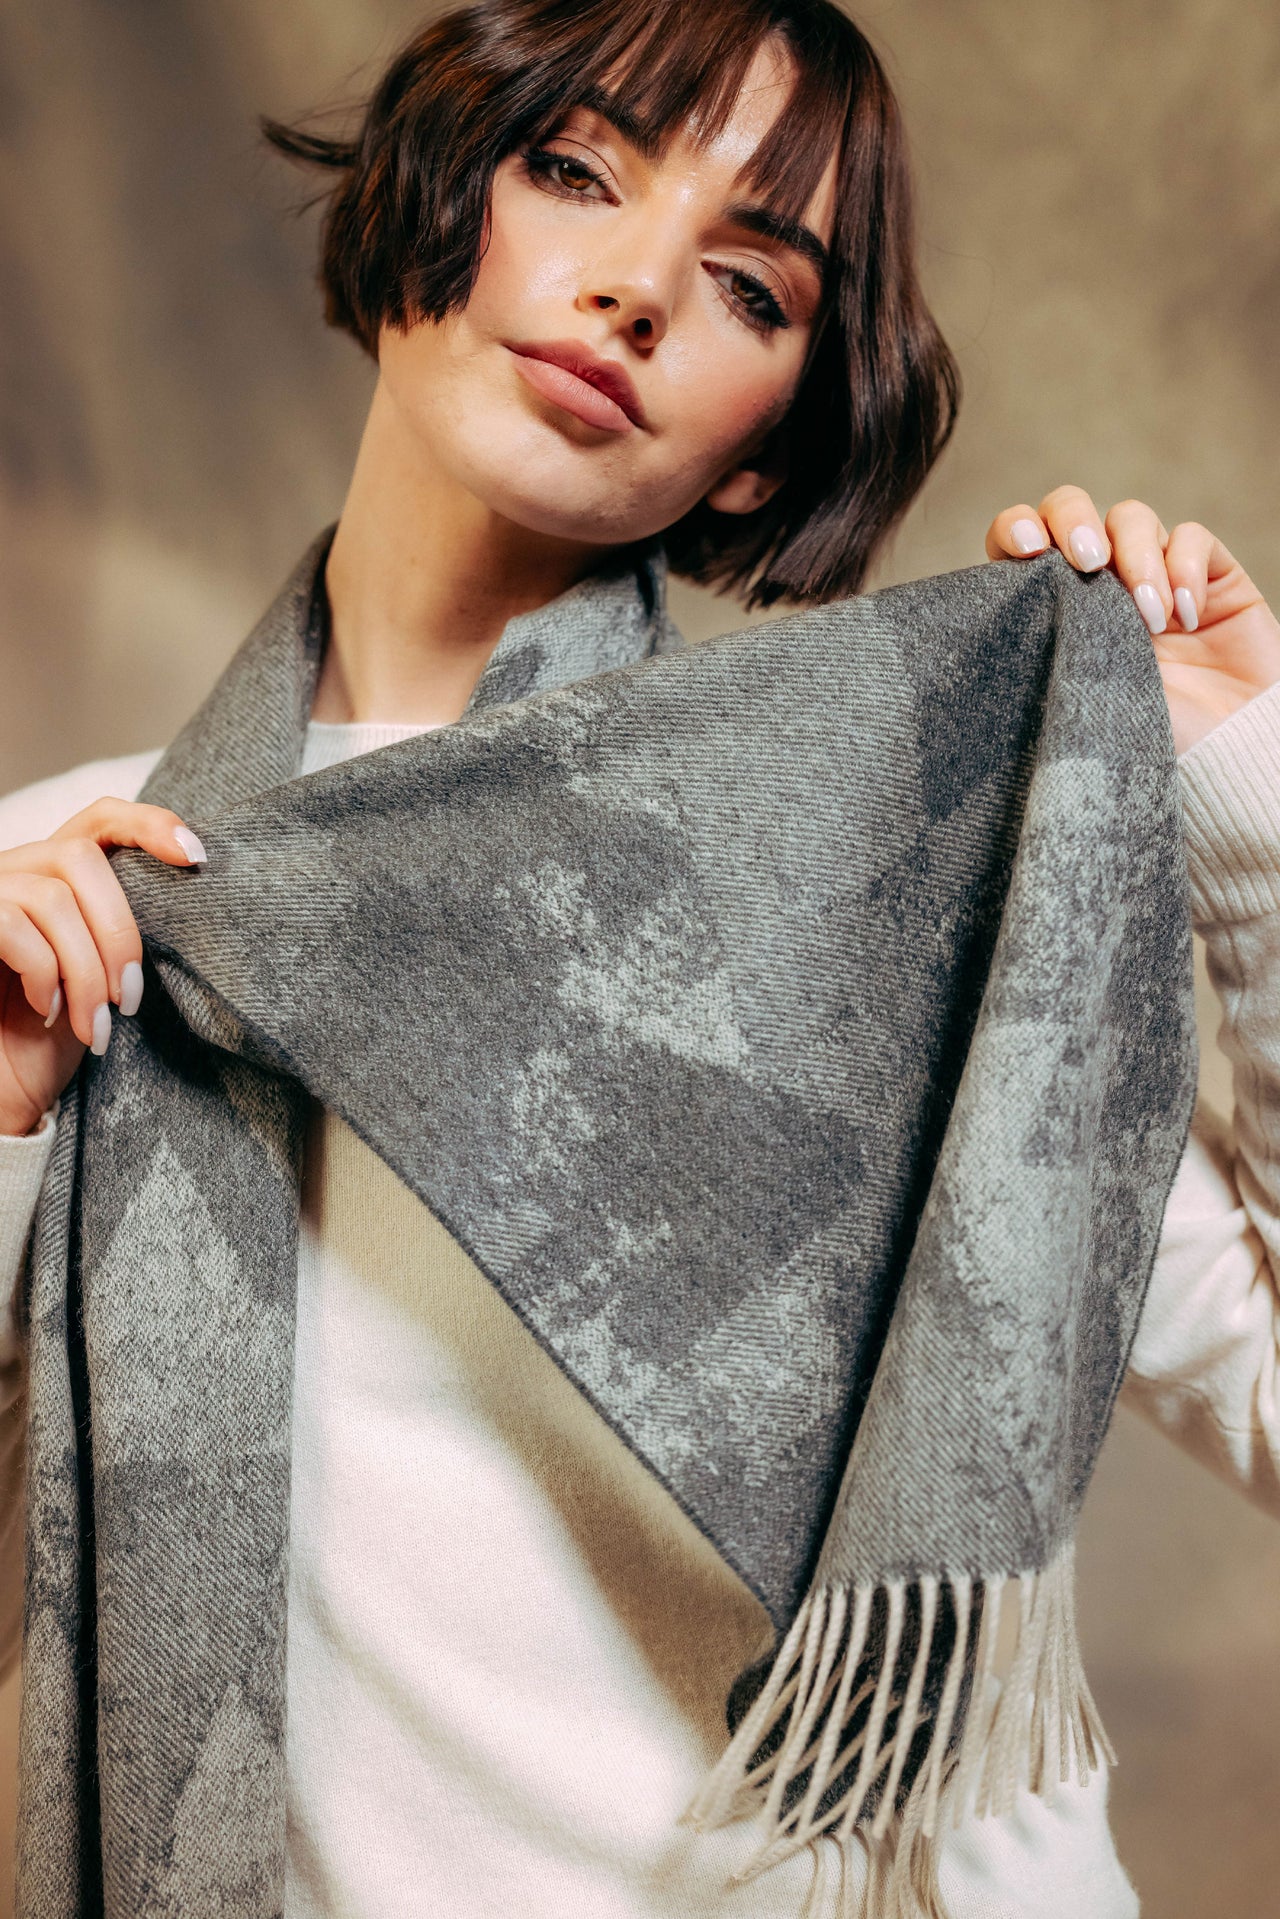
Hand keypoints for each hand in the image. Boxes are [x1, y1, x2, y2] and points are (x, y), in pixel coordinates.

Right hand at [0, 799, 206, 1136]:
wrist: (1, 1088)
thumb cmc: (50, 1037)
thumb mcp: (103, 978)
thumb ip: (124, 932)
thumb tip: (188, 893)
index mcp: (53, 874)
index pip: (101, 818)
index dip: (148, 824)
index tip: (196, 856)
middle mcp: (15, 872)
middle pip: (81, 858)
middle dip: (117, 931)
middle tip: (129, 996)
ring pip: (52, 899)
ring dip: (85, 969)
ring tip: (93, 1020)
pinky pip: (10, 926)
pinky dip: (41, 972)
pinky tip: (48, 1010)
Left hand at [985, 486, 1279, 755]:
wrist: (1223, 756)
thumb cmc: (1141, 739)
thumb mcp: (1077, 694)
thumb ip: (1048, 641)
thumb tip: (1016, 593)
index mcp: (1053, 609)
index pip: (1018, 543)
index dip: (1015, 528)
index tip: (1024, 549)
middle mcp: (1098, 585)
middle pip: (1070, 509)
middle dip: (1075, 521)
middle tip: (1088, 563)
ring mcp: (1153, 575)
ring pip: (1131, 518)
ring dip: (1138, 559)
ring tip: (1152, 620)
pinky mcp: (1208, 575)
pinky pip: (1191, 537)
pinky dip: (1186, 567)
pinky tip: (1188, 616)